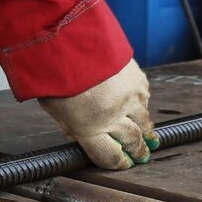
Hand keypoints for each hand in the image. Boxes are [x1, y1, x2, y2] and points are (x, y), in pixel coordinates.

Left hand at [38, 59, 157, 169]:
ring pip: (144, 120)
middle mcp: (112, 116)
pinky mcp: (137, 79)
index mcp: (88, 129)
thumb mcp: (52, 106)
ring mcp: (128, 98)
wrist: (68, 38)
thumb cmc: (53, 72)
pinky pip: (144, 96)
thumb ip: (69, 123)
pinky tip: (139, 105)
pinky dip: (142, 102)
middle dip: (138, 150)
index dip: (118, 163)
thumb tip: (78, 134)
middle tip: (142, 155)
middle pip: (132, 141)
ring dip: (146, 130)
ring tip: (149, 138)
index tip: (123, 163)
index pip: (109, 157)